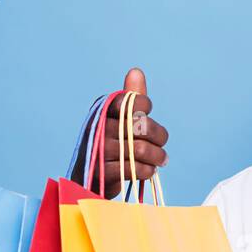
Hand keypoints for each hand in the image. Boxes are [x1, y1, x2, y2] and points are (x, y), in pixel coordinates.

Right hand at [79, 68, 168, 196]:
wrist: (88, 180)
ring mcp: (99, 149)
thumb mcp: (119, 120)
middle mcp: (98, 126)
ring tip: (160, 160)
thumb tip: (136, 71)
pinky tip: (148, 170)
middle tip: (162, 146)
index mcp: (102, 109)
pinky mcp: (103, 172)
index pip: (132, 100)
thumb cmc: (110, 146)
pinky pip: (135, 169)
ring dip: (157, 156)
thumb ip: (131, 98)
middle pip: (142, 126)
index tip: (148, 116)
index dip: (146, 107)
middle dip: (159, 136)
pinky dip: (147, 170)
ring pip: (141, 149)